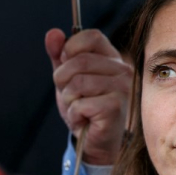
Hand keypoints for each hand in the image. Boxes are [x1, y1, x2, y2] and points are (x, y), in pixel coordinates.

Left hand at [46, 28, 132, 165]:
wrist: (95, 141)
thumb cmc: (85, 108)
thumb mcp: (67, 78)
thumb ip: (59, 55)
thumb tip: (52, 33)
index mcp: (112, 58)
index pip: (91, 36)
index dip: (70, 49)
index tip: (67, 66)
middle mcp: (122, 70)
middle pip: (79, 61)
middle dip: (63, 80)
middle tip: (71, 95)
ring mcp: (122, 88)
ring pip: (78, 83)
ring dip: (69, 99)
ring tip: (79, 108)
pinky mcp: (115, 106)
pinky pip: (81, 103)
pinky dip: (75, 114)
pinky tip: (85, 119)